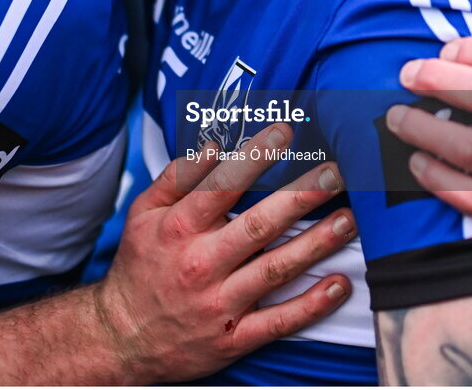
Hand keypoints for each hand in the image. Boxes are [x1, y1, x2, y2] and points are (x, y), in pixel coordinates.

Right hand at [98, 124, 355, 383]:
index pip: (222, 185)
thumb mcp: (142, 212)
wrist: (122, 338)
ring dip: (317, 244)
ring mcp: (220, 304)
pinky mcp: (234, 339)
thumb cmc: (140, 264)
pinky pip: (279, 322)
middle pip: (259, 225)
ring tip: (349, 219)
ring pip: (276, 269)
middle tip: (336, 173)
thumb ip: (176, 176)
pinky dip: (312, 305)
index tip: (286, 131)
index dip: (255, 157)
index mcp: (180, 228)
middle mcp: (201, 263)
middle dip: (301, 196)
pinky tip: (339, 283)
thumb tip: (213, 145)